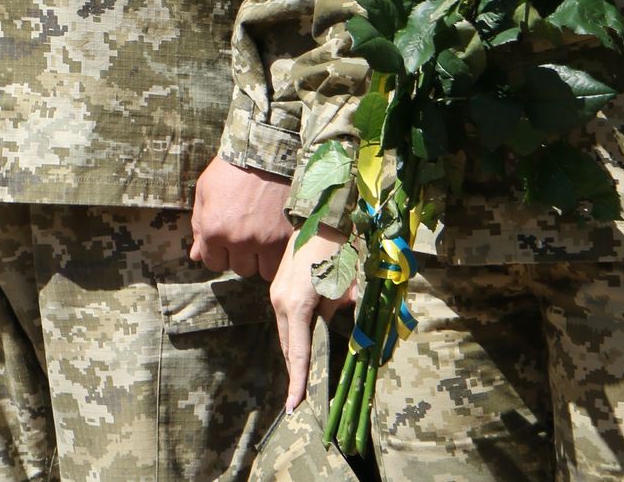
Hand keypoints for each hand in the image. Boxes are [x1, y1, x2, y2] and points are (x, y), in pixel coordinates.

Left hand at [189, 158, 293, 277]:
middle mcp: (239, 240)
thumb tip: (195, 257)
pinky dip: (280, 255)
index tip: (226, 239)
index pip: (213, 263)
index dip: (219, 252)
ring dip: (262, 259)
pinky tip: (277, 237)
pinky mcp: (288, 236)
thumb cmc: (231, 169)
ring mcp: (266, 240)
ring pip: (263, 271)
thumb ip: (199, 227)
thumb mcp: (205, 192)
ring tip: (263, 236)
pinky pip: (283, 262)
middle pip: (239, 268)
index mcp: (214, 229)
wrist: (266, 151)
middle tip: (246, 233)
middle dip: (241, 255)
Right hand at [269, 224, 353, 412]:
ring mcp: (276, 294)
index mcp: (297, 305)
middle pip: (288, 347)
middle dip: (295, 373)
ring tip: (303, 379)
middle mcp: (280, 302)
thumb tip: (339, 329)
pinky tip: (303, 347)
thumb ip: (341, 315)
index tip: (294, 406)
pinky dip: (295, 338)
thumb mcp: (347, 288)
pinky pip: (286, 321)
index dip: (298, 381)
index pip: (299, 353)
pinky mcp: (279, 287)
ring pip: (286, 334)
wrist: (322, 218)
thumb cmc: (339, 251)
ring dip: (295, 355)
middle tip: (300, 401)